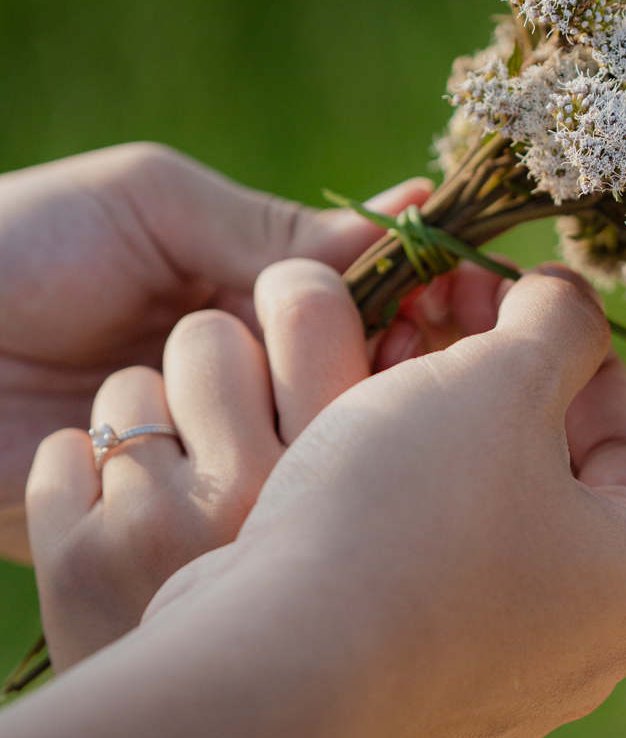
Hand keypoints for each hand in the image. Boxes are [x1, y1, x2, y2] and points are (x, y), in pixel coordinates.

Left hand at [0, 143, 484, 562]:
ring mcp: (204, 469)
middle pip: (358, 394)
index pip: (370, 310)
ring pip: (288, 457)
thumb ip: (264, 227)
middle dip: (377, 368)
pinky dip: (167, 482)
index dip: (428, 305)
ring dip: (227, 408)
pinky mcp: (149, 536)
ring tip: (148, 384)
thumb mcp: (148, 202)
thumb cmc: (18, 245)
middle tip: (394, 350)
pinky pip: (206, 517)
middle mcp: (244, 394)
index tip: (469, 300)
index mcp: (250, 304)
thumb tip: (398, 238)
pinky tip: (142, 468)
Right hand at [29, 258, 625, 737]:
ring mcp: (494, 691)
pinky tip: (340, 445)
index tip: (507, 288)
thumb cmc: (412, 508)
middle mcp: (584, 655)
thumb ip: (558, 321)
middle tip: (432, 309)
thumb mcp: (502, 377)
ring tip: (378, 360)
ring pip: (482, 524)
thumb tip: (569, 302)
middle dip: (493, 379)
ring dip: (440, 431)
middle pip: (555, 479)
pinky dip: (396, 504)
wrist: (273, 661)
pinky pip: (421, 579)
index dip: (570, 345)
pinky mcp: (408, 703)